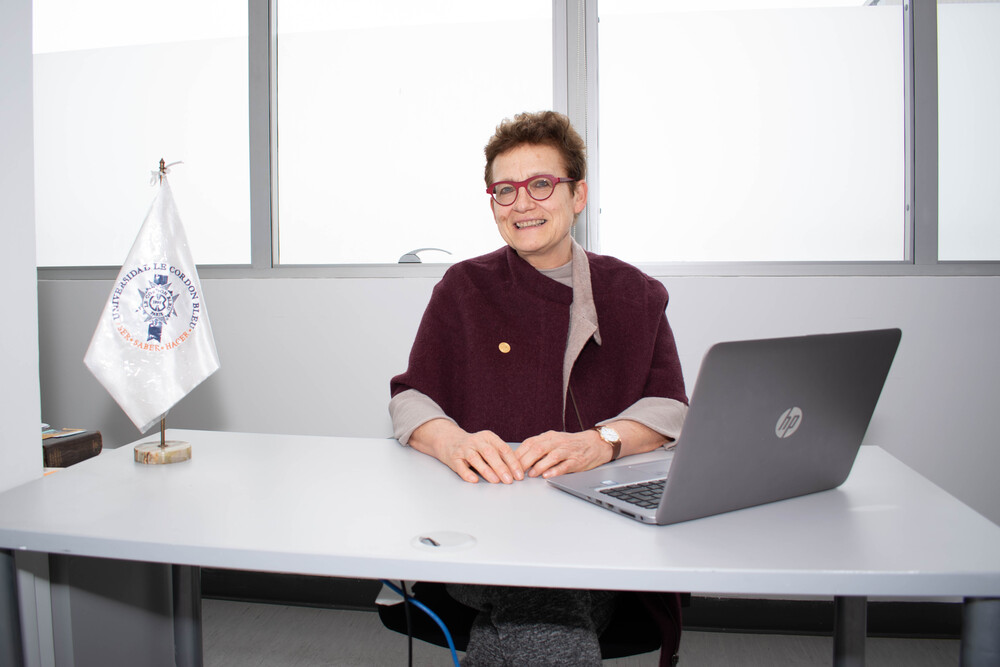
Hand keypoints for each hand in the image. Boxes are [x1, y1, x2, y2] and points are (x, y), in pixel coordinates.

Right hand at [408, 419, 523, 483]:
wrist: (449, 440)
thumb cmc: (475, 447)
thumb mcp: (489, 445)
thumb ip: (501, 456)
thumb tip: (517, 472)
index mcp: (488, 437)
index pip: (503, 449)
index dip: (513, 462)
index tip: (519, 475)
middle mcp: (476, 441)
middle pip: (490, 453)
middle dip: (501, 467)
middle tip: (509, 480)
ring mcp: (464, 449)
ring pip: (475, 459)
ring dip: (486, 470)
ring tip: (495, 481)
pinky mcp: (454, 458)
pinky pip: (460, 466)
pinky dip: (467, 473)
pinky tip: (474, 480)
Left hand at [515, 429, 613, 478]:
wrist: (595, 443)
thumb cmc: (570, 445)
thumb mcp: (553, 442)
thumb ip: (538, 449)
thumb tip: (519, 460)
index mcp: (549, 436)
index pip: (530, 443)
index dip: (518, 454)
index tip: (509, 464)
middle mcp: (557, 441)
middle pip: (538, 448)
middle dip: (525, 461)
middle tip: (516, 472)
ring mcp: (567, 450)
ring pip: (551, 456)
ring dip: (539, 466)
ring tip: (530, 474)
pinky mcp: (577, 460)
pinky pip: (565, 465)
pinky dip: (555, 470)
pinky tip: (547, 476)